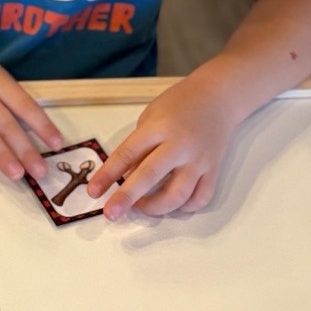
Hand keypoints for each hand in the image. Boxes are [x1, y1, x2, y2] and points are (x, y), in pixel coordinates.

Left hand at [86, 77, 237, 219]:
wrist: (217, 97)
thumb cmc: (177, 105)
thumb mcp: (149, 118)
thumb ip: (138, 147)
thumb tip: (123, 179)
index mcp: (158, 127)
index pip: (128, 153)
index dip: (108, 174)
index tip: (93, 191)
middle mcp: (179, 145)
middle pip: (150, 176)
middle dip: (127, 198)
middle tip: (110, 214)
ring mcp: (199, 160)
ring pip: (178, 195)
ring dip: (155, 208)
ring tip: (140, 208)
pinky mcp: (214, 170)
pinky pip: (200, 198)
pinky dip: (184, 208)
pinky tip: (171, 205)